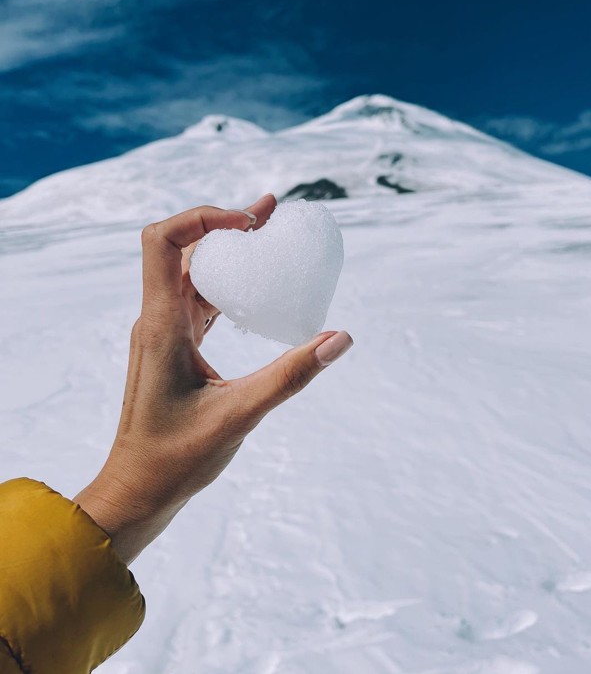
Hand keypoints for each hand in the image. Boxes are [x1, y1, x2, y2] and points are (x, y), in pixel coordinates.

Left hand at [74, 194, 352, 563]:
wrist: (136, 489)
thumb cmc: (176, 459)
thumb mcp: (240, 414)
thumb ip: (291, 375)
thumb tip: (341, 338)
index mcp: (162, 325)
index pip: (163, 242)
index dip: (203, 218)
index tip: (249, 224)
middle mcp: (157, 320)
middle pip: (183, 248)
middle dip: (226, 224)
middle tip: (271, 213)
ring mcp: (164, 332)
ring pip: (192, 273)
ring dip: (227, 252)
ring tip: (268, 238)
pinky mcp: (174, 347)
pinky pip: (198, 301)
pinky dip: (227, 285)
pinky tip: (256, 290)